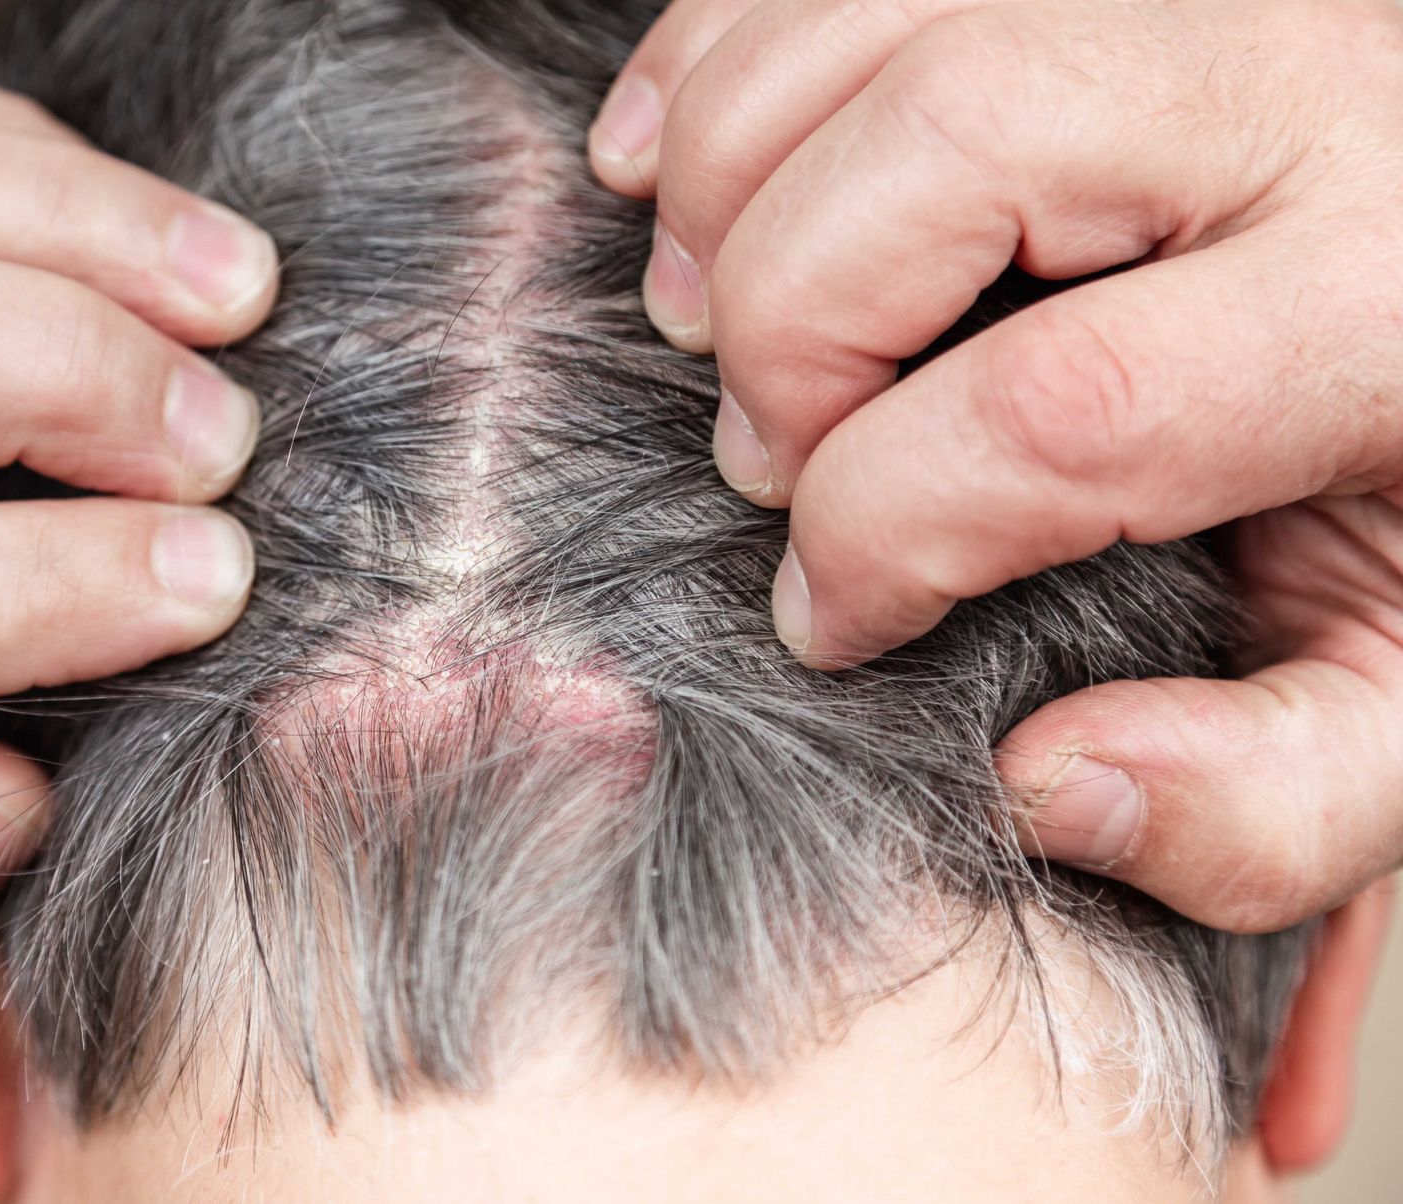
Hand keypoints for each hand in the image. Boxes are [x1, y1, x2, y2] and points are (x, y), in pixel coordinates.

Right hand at [593, 0, 1402, 930]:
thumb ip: (1270, 799)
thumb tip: (1046, 783)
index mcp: (1385, 304)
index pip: (1064, 404)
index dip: (882, 529)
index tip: (835, 613)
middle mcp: (1292, 94)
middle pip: (950, 142)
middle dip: (789, 330)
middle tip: (769, 460)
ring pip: (869, 22)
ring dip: (724, 189)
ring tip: (705, 329)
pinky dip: (708, 56)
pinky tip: (667, 175)